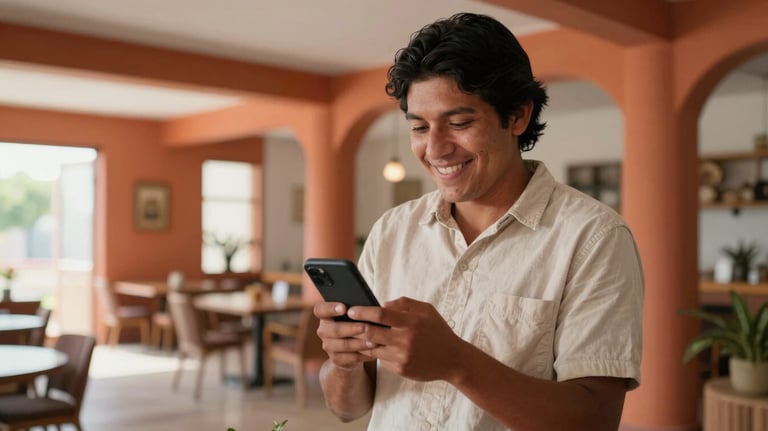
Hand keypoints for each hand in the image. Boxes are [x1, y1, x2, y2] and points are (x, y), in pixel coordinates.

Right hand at [313, 302, 375, 370]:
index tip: (344, 308)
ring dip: (359, 343)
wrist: (352, 348)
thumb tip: (372, 306)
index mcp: (325, 315)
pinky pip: (350, 357)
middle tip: (364, 327)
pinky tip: (373, 351)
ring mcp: (329, 346)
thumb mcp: (354, 315)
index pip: (320, 310)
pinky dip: (363, 354)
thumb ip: (357, 310)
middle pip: (334, 329)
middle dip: (351, 328)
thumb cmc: (355, 323)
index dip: (330, 308)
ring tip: (374, 342)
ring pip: (343, 345)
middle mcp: (324, 330)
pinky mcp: (336, 359)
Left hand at [348, 297, 466, 382]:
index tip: (351, 310)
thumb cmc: (438, 331)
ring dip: (362, 342)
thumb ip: (404, 304)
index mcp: (410, 322)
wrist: (453, 360)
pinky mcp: (400, 369)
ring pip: (372, 348)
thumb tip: (382, 303)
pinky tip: (374, 348)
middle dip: (355, 327)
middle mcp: (404, 340)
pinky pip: (381, 360)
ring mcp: (401, 357)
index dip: (362, 311)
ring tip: (356, 335)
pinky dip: (377, 353)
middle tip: (346, 323)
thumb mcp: (426, 310)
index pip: (380, 314)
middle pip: (370, 332)